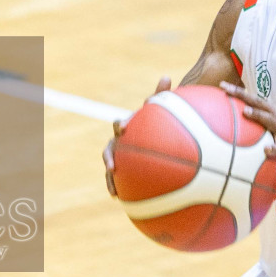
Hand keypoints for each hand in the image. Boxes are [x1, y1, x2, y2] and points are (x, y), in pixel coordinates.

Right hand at [103, 76, 171, 195]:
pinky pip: (121, 181)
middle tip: (112, 165)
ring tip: (114, 190)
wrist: (152, 135)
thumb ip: (161, 96)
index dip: (121, 125)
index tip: (124, 128)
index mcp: (128, 127)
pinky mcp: (124, 170)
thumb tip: (166, 75)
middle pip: (110, 149)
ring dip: (110, 179)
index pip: (120, 124)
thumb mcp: (161, 109)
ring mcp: (121, 156)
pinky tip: (124, 201)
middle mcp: (120, 142)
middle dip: (109, 157)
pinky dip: (121, 190)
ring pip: (111, 168)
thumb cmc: (157, 121)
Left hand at [220, 83, 275, 182]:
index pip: (253, 101)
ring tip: (246, 111)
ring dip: (260, 115)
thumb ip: (245, 131)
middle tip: (230, 91)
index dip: (239, 92)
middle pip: (262, 105)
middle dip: (246, 96)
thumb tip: (218, 128)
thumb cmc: (272, 148)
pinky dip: (274, 147)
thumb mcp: (259, 137)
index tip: (222, 85)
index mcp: (270, 115)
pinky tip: (266, 149)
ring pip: (273, 121)